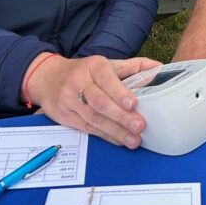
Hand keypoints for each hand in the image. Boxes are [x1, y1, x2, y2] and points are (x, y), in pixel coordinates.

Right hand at [26, 54, 161, 147]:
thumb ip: (132, 66)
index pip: (105, 78)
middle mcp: (79, 82)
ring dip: (115, 131)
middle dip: (120, 116)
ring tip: (133, 139)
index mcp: (92, 66)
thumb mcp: (105, 64)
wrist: (47, 78)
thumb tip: (158, 67)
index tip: (133, 103)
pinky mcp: (65, 117)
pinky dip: (105, 136)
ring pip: (93, 118)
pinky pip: (87, 128)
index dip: (119, 92)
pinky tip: (118, 140)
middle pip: (100, 102)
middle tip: (139, 126)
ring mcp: (70, 101)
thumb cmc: (84, 71)